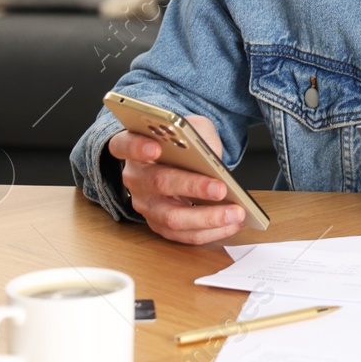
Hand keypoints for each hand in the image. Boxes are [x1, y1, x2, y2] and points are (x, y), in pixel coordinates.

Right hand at [107, 114, 245, 244]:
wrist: (178, 160)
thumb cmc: (182, 143)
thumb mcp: (192, 127)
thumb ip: (199, 135)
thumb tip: (213, 156)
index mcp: (133, 148)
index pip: (124, 145)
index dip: (137, 147)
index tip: (155, 148)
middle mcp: (135, 178)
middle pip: (157, 184)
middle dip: (191, 187)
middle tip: (220, 188)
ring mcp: (145, 205)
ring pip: (171, 217)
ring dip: (207, 217)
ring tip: (236, 212)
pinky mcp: (159, 224)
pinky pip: (183, 234)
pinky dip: (210, 231)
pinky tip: (232, 223)